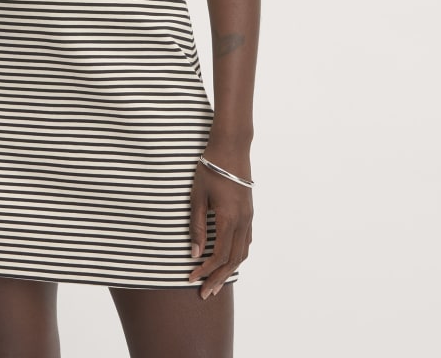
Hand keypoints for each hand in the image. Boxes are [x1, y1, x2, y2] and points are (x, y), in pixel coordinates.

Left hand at [188, 152, 252, 299]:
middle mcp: (243, 221)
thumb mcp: (197, 196)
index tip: (191, 278)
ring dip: (230, 270)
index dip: (205, 271)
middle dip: (218, 279)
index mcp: (229, 218)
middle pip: (233, 260)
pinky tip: (230, 260)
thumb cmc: (210, 168)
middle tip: (205, 294)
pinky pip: (247, 240)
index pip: (219, 255)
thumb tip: (195, 254)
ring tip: (217, 283)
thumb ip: (197, 226)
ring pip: (243, 252)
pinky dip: (238, 255)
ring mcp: (249, 216)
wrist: (231, 147)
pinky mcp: (249, 211)